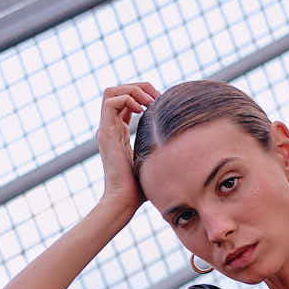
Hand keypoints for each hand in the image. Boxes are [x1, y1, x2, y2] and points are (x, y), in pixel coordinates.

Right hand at [95, 81, 158, 221]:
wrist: (125, 201)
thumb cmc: (140, 188)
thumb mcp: (153, 160)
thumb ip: (158, 148)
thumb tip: (182, 143)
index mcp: (118, 133)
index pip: (125, 102)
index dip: (142, 95)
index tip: (159, 103)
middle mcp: (109, 129)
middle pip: (116, 91)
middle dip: (137, 87)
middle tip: (155, 98)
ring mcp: (106, 130)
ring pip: (111, 92)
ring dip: (132, 90)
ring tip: (148, 102)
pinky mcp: (106, 134)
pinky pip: (110, 102)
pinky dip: (128, 99)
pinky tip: (142, 111)